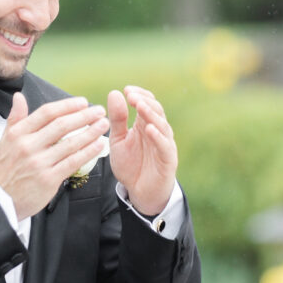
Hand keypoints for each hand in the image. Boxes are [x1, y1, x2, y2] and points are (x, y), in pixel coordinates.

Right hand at [0, 93, 109, 219]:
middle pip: (61, 126)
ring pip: (70, 144)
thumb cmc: (4, 170)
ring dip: (90, 132)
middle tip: (99, 111)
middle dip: (84, 116)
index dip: (67, 106)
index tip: (83, 102)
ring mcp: (39, 163)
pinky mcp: (48, 179)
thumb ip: (15, 117)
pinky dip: (87, 152)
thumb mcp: (4, 140)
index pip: (47, 113)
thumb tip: (19, 97)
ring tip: (103, 125)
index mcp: (18, 134)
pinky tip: (98, 145)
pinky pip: (72, 162)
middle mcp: (28, 146)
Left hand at [107, 86, 176, 214]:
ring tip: (140, 107)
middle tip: (132, 96)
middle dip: (144, 101)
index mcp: (145, 125)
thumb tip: (115, 93)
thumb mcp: (118, 140)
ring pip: (162, 125)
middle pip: (156, 110)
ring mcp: (164, 145)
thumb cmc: (131, 165)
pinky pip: (165, 146)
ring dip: (151, 115)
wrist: (139, 193)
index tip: (127, 90)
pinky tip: (149, 129)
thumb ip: (117, 119)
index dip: (140, 94)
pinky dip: (158, 137)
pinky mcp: (168, 160)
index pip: (147, 102)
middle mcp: (158, 132)